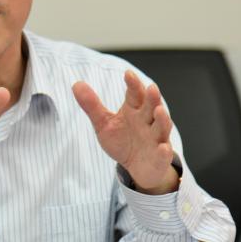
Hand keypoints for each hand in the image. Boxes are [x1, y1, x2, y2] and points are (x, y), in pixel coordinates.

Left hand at [72, 70, 179, 194]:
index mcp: (135, 110)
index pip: (135, 94)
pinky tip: (163, 148)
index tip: (128, 74)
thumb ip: (92, 105)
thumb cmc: (123, 141)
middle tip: (151, 88)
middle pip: (152, 107)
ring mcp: (156, 139)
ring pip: (162, 127)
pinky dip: (164, 151)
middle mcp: (148, 121)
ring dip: (162, 119)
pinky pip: (163, 154)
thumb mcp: (104, 123)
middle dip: (152, 98)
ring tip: (159, 111)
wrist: (138, 167)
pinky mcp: (160, 157)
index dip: (133, 84)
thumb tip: (76, 84)